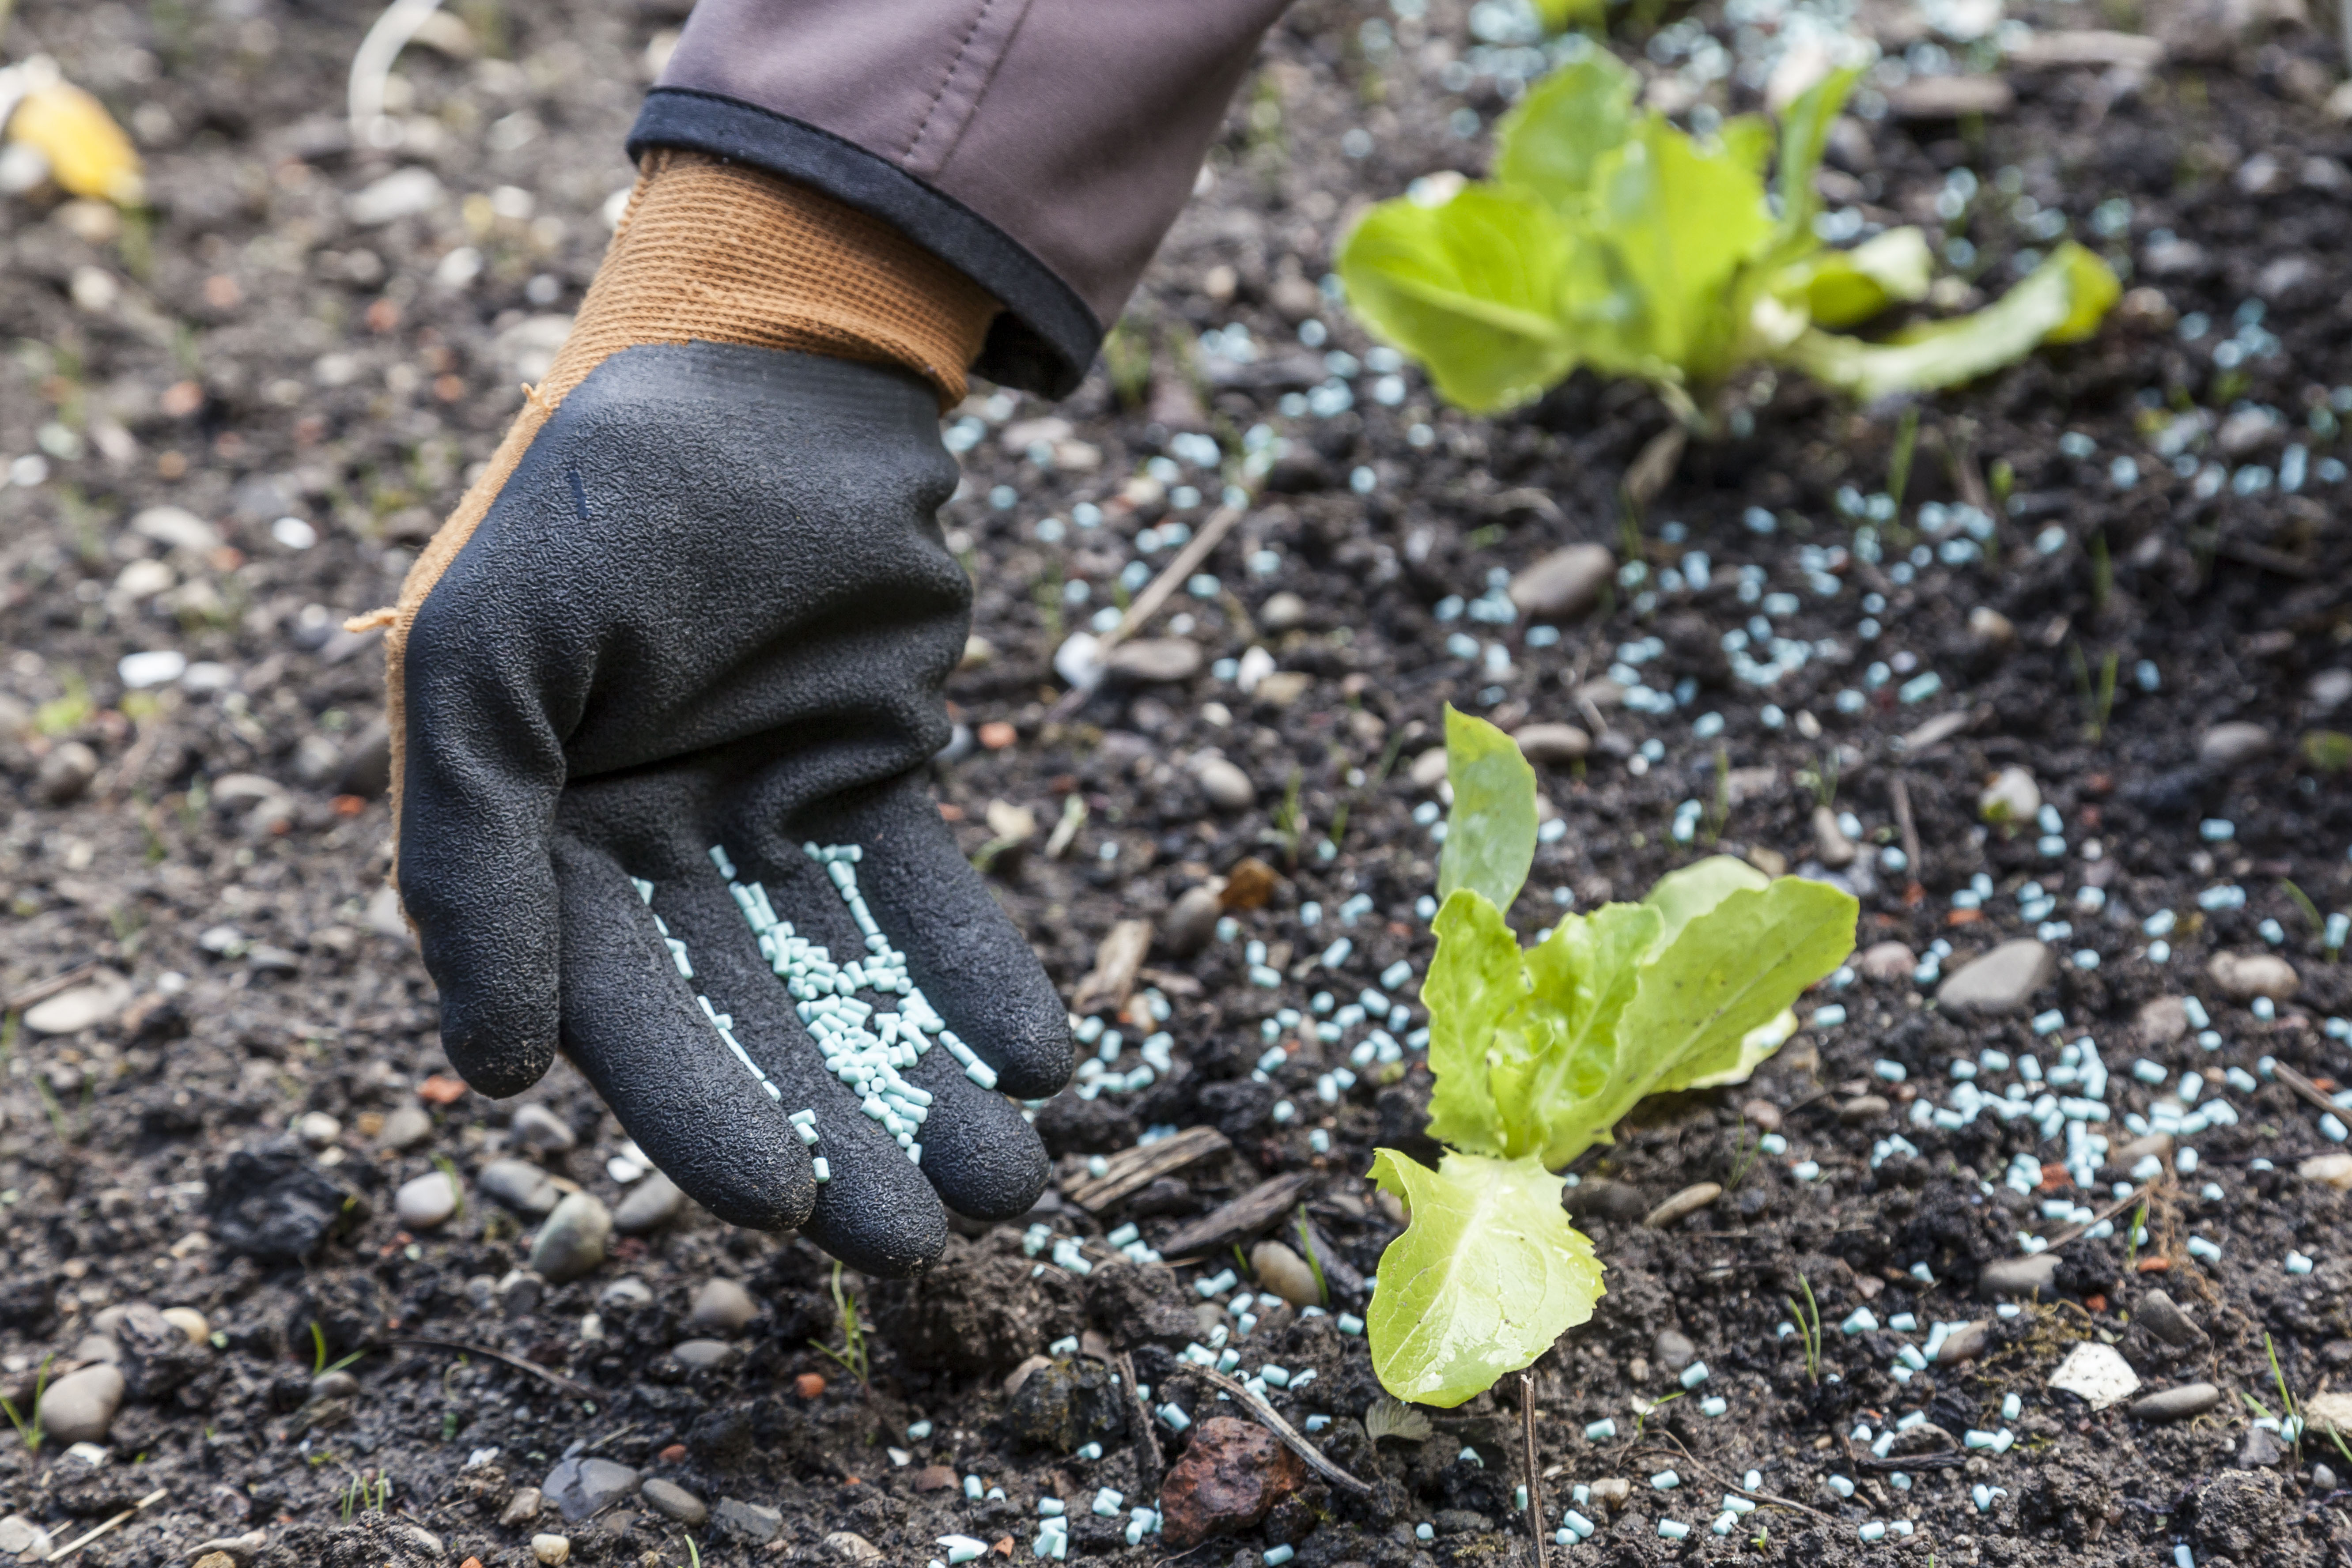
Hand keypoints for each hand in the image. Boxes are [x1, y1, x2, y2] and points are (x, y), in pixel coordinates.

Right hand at [393, 341, 1071, 1274]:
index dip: (700, 1113)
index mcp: (538, 842)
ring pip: (854, 982)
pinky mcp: (875, 771)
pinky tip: (1047, 1063)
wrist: (763, 366)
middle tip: (919, 1243)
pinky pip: (931, 898)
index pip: (623, 1011)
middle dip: (838, 1133)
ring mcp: (769, 813)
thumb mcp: (480, 659)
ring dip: (926, 1084)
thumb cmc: (601, 498)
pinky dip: (981, 979)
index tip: (781, 1200)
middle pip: (755, 1025)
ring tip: (1009, 1187)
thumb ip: (464, 861)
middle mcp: (651, 851)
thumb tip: (495, 1078)